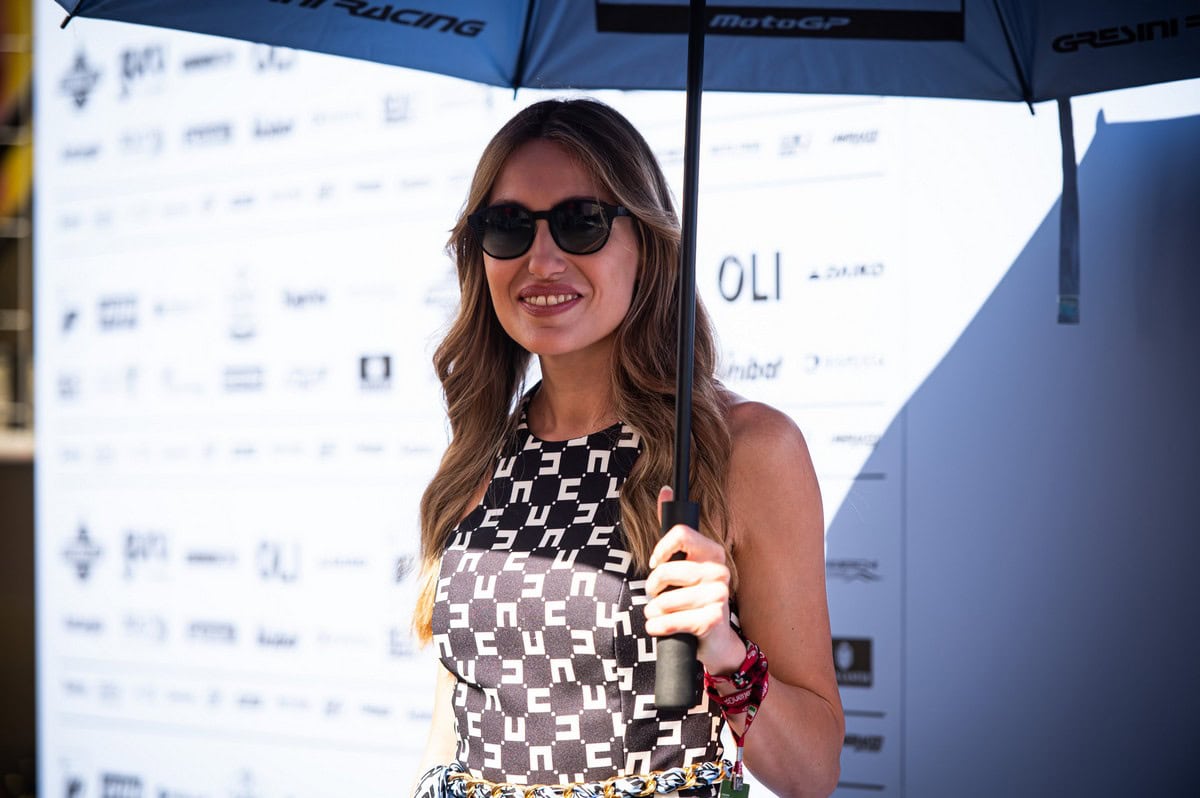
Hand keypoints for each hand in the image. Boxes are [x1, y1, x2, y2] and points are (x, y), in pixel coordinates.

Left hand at [645, 486, 747, 675]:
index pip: (680, 534)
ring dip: (654, 611)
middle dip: (652, 587)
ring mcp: (719, 595)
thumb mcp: (684, 565)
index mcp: (713, 552)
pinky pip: (671, 621)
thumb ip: (673, 530)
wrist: (716, 642)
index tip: (655, 563)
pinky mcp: (712, 620)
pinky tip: (658, 628)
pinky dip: (658, 627)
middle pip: (666, 570)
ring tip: (657, 615)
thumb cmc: (694, 599)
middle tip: (655, 596)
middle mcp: (721, 570)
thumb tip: (665, 489)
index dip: (660, 549)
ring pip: (666, 599)